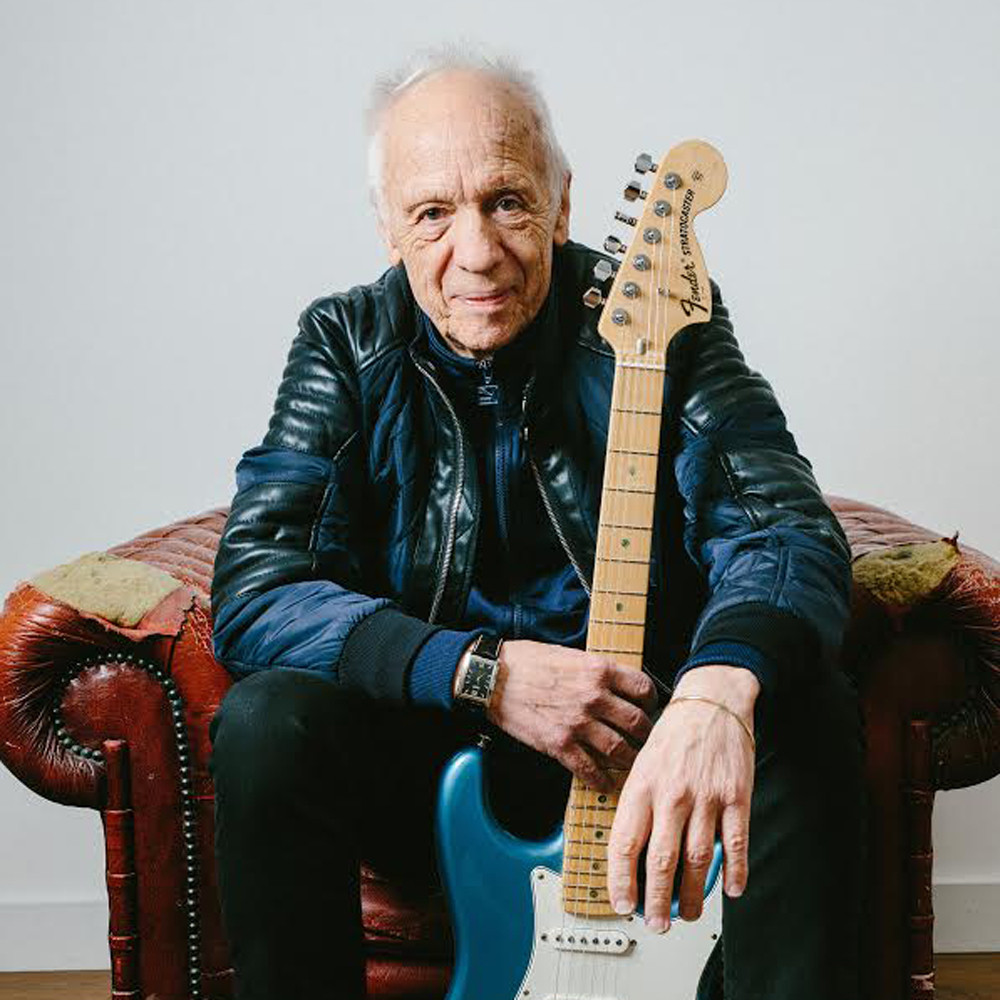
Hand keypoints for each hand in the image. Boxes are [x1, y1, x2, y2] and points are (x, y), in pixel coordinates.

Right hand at [467, 639, 658, 790]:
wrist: (493, 678)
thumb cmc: (527, 661)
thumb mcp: (569, 654)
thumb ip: (595, 670)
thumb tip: (616, 685)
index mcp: (598, 670)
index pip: (643, 688)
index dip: (651, 700)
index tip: (648, 707)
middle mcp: (594, 697)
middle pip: (638, 723)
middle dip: (646, 734)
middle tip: (645, 740)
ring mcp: (578, 723)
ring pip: (620, 750)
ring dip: (629, 760)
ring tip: (630, 763)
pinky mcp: (560, 745)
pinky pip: (590, 770)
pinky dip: (601, 780)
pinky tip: (604, 783)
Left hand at [606, 665, 758, 931]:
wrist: (712, 699)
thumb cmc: (674, 735)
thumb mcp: (642, 763)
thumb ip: (637, 805)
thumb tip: (628, 852)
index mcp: (642, 786)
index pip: (626, 842)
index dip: (622, 880)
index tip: (623, 905)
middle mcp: (672, 794)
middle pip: (662, 860)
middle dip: (657, 900)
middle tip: (656, 924)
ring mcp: (706, 796)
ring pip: (697, 859)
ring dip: (692, 895)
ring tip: (687, 914)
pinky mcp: (736, 796)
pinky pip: (736, 842)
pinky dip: (735, 871)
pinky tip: (730, 889)